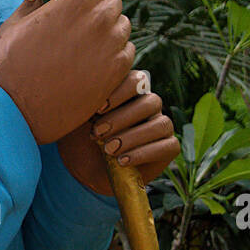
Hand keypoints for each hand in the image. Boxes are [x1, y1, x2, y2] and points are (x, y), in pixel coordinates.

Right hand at [0, 0, 134, 144]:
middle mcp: (97, 21)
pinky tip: (99, 63)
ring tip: (92, 44)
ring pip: (123, 29)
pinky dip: (117, 55)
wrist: (15, 110)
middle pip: (114, 5)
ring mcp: (110, 49)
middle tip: (85, 23)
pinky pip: (128, 55)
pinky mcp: (115, 75)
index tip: (80, 1)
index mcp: (73, 4)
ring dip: (111, 32)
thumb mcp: (11, 28)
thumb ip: (28, 8)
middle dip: (101, 10)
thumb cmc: (7, 68)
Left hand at [57, 70, 179, 196]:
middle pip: (150, 102)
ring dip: (133, 137)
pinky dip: (143, 154)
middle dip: (122, 118)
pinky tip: (122, 161)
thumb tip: (81, 90)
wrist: (89, 169)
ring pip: (160, 124)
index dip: (120, 92)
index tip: (98, 109)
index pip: (137, 80)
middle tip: (98, 133)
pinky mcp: (169, 147)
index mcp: (132, 91)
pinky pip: (168, 146)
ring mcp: (162, 125)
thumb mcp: (79, 119)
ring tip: (108, 150)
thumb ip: (85, 103)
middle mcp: (150, 105)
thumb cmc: (83, 138)